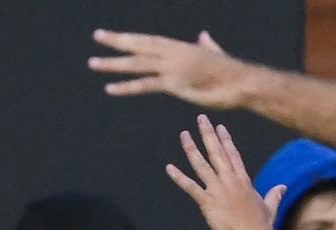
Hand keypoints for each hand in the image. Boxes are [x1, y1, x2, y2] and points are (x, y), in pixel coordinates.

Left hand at [89, 29, 246, 108]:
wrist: (243, 82)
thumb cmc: (230, 72)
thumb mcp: (213, 54)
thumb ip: (205, 45)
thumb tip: (203, 36)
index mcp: (180, 47)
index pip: (150, 41)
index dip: (131, 38)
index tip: (114, 36)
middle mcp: (174, 53)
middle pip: (140, 45)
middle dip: (117, 41)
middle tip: (97, 36)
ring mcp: (173, 67)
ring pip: (138, 63)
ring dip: (114, 63)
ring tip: (93, 63)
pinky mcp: (175, 83)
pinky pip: (146, 84)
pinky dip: (127, 86)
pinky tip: (110, 88)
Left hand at [166, 115, 287, 229]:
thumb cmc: (262, 227)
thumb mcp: (269, 207)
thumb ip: (274, 195)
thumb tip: (282, 187)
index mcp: (243, 181)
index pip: (233, 155)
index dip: (225, 140)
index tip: (219, 127)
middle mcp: (231, 181)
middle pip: (217, 152)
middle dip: (208, 134)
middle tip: (201, 118)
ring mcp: (219, 190)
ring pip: (202, 165)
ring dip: (191, 149)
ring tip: (184, 135)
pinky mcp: (209, 202)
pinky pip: (190, 187)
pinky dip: (179, 177)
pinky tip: (169, 168)